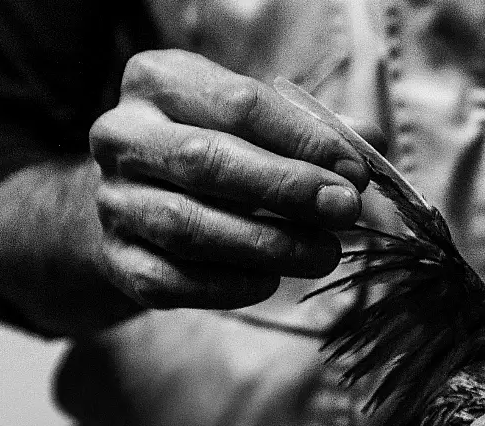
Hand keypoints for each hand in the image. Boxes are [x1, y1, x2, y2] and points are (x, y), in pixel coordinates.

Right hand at [89, 49, 368, 307]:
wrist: (140, 203)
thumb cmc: (217, 150)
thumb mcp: (258, 123)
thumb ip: (315, 129)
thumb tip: (371, 143)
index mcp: (159, 82)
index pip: (240, 103)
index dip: (304, 139)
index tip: (355, 171)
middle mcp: (122, 136)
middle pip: (207, 161)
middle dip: (287, 189)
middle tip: (344, 210)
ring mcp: (113, 201)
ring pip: (189, 226)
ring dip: (268, 244)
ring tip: (324, 254)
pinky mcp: (119, 260)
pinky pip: (175, 280)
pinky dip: (231, 285)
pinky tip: (271, 280)